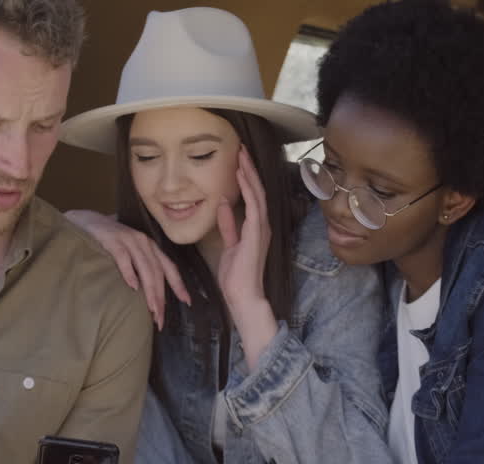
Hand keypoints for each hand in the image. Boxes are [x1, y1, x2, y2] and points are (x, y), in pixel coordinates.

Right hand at [65, 209, 191, 329]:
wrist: (85, 222)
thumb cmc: (108, 241)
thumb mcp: (129, 253)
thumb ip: (140, 268)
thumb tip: (147, 294)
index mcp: (150, 247)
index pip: (169, 267)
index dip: (178, 284)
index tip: (187, 301)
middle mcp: (143, 242)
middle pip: (157, 272)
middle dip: (161, 297)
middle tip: (160, 318)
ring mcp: (129, 239)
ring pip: (145, 267)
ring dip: (150, 290)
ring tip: (152, 308)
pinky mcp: (113, 239)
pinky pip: (124, 258)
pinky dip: (129, 272)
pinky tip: (132, 287)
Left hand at [215, 145, 270, 311]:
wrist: (242, 295)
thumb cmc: (236, 276)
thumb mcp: (229, 245)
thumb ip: (227, 225)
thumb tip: (222, 204)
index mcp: (256, 228)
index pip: (252, 197)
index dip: (246, 177)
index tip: (237, 160)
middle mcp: (262, 225)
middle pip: (257, 190)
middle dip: (249, 168)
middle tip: (241, 148)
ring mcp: (261, 228)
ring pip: (257, 193)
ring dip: (249, 172)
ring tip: (241, 154)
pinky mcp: (257, 233)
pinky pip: (253, 205)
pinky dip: (248, 188)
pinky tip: (240, 174)